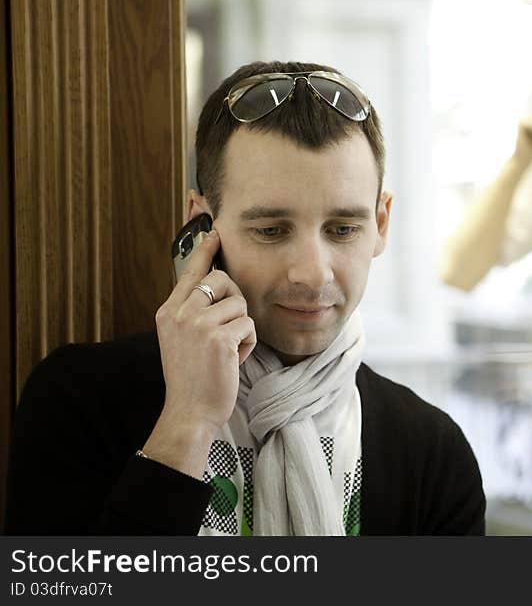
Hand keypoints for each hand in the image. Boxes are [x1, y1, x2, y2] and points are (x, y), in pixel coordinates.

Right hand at [154, 229, 256, 435]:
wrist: (189, 412)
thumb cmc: (192, 379)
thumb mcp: (182, 340)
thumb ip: (192, 313)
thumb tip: (216, 286)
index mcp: (168, 313)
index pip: (189, 272)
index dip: (205, 251)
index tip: (215, 232)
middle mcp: (180, 314)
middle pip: (221, 280)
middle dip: (234, 300)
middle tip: (229, 327)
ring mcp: (198, 325)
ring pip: (240, 305)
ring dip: (242, 329)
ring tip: (227, 352)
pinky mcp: (219, 339)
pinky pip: (249, 326)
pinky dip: (247, 345)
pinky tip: (233, 361)